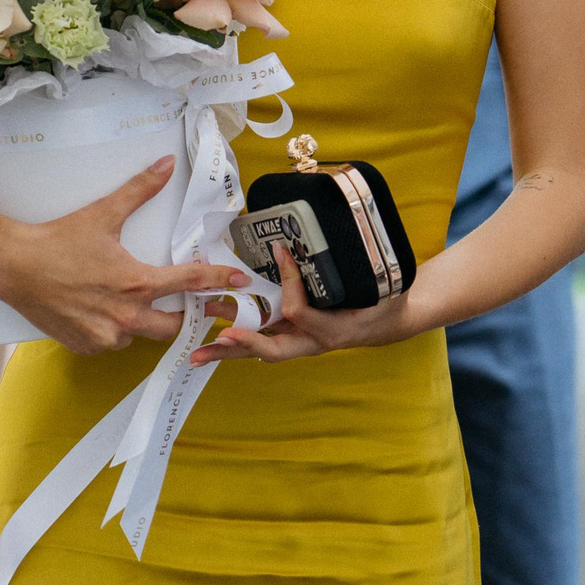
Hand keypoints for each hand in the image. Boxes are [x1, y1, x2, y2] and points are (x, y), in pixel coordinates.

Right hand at [0, 158, 251, 355]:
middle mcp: (126, 315)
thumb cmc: (57, 240)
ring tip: (122, 299)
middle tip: (182, 303)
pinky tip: (97, 310)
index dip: (219, 282)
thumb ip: (140, 190)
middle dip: (181, 315)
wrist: (12, 266)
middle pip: (173, 325)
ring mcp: (105, 335)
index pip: (191, 282)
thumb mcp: (103, 213)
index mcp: (137, 283)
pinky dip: (111, 329)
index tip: (240, 284)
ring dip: (139, 321)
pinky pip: (111, 343)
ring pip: (138, 334)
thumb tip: (166, 165)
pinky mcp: (86, 345)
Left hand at [188, 241, 411, 365]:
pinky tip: (212, 341)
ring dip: (228, 351)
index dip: (289, 283)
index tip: (281, 252)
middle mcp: (312, 342)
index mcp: (333, 329)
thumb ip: (354, 267)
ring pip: (260, 350)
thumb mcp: (378, 285)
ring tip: (196, 354)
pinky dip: (237, 341)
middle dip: (244, 344)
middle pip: (272, 350)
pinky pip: (261, 342)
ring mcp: (300, 342)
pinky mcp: (292, 337)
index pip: (300, 311)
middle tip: (219, 338)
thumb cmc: (384, 301)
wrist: (388, 322)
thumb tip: (339, 230)